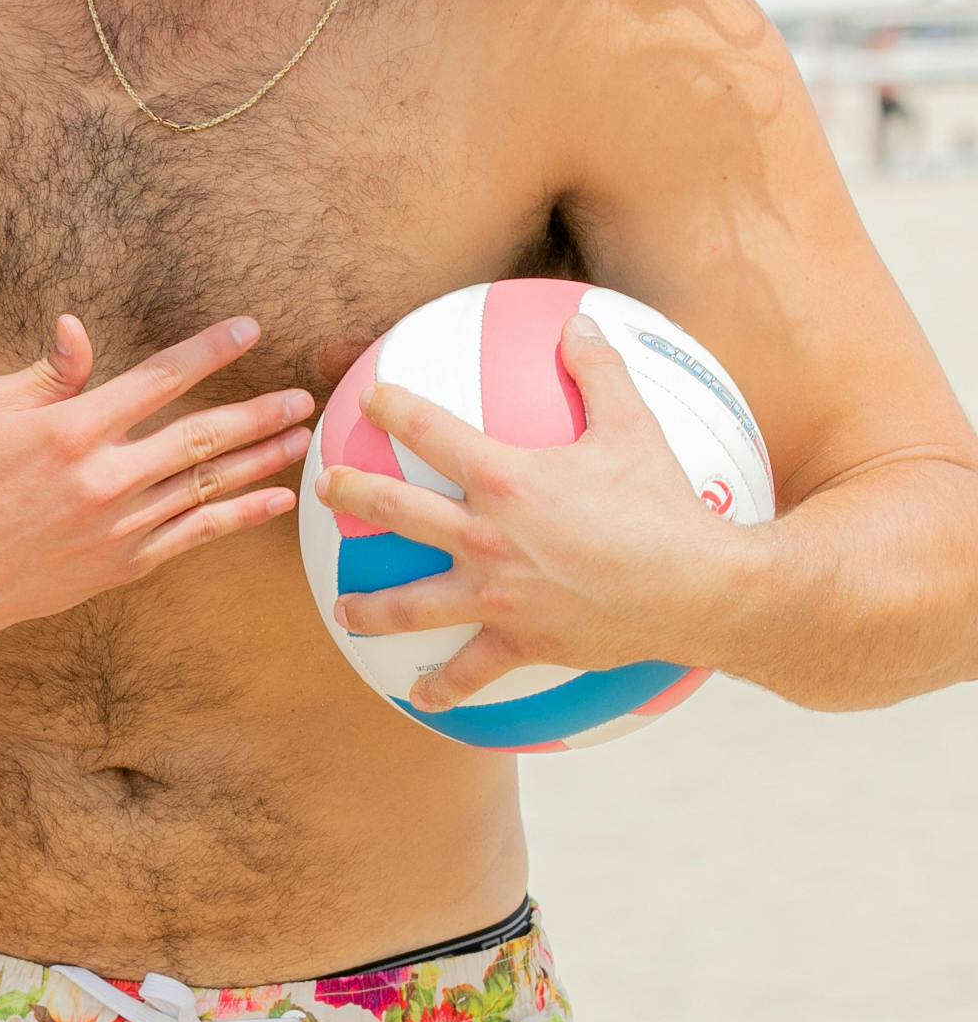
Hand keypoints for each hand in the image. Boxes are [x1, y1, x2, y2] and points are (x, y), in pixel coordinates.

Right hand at [0, 312, 313, 643]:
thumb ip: (44, 373)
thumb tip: (79, 328)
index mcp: (73, 429)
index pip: (159, 378)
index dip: (209, 351)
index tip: (249, 330)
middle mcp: (106, 476)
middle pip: (203, 434)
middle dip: (259, 412)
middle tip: (302, 396)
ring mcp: (120, 524)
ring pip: (209, 484)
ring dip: (262, 459)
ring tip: (301, 438)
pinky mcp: (125, 562)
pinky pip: (197, 535)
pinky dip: (241, 516)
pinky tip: (276, 500)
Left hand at [320, 312, 755, 708]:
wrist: (695, 586)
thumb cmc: (665, 504)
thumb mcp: (634, 427)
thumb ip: (599, 372)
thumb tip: (580, 323)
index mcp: (506, 478)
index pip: (431, 431)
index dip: (393, 409)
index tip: (368, 399)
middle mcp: (485, 535)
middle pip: (397, 511)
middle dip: (353, 494)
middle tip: (326, 487)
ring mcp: (495, 593)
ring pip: (410, 604)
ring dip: (369, 606)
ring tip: (342, 609)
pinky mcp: (518, 640)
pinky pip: (469, 672)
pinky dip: (442, 689)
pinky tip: (422, 698)